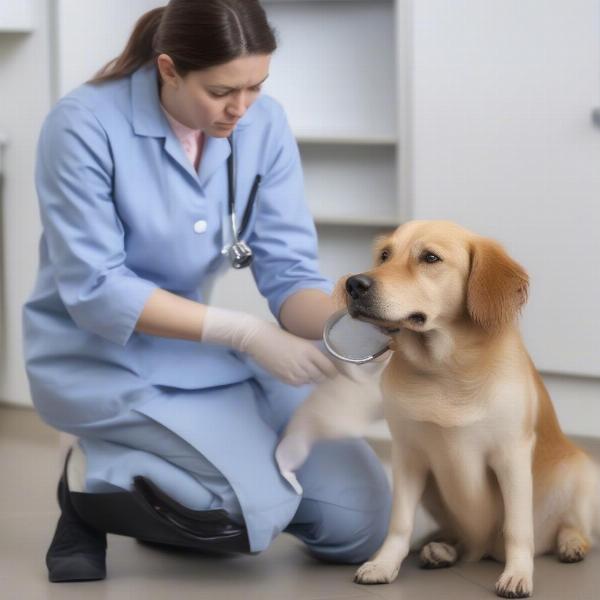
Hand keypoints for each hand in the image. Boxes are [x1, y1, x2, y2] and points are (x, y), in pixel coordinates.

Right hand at [201, 306, 337, 385]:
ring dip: (314, 378)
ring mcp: (295, 373)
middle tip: (328, 372)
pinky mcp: (286, 379)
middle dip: (326, 375)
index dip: (339, 372)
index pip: (332, 368)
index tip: (345, 373)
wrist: (258, 338)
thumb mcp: (301, 341)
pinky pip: (301, 383)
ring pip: (313, 381)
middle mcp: (304, 363)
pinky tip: (297, 371)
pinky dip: (302, 380)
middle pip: (324, 377)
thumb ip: (313, 352)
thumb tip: (328, 361)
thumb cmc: (280, 335)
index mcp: (310, 351)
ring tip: (310, 370)